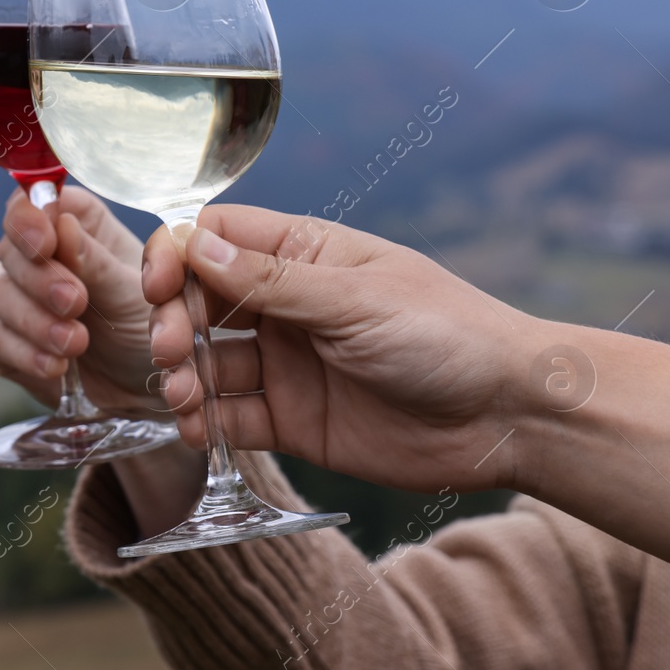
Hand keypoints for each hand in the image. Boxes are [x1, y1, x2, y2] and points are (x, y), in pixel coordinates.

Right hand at [0, 186, 160, 415]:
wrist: (145, 389)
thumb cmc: (148, 326)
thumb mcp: (133, 293)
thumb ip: (95, 262)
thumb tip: (60, 224)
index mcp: (77, 224)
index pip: (33, 202)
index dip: (30, 217)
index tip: (46, 242)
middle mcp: (42, 254)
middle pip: (11, 248)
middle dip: (40, 278)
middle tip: (76, 302)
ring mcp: (19, 295)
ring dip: (35, 321)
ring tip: (75, 343)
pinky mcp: (6, 338)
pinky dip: (23, 353)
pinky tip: (55, 366)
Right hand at [143, 205, 540, 492]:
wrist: (508, 415)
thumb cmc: (448, 334)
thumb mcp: (354, 300)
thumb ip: (270, 282)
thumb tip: (193, 244)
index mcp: (303, 255)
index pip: (215, 238)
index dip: (176, 256)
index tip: (160, 288)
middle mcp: (287, 305)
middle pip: (199, 301)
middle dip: (174, 323)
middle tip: (172, 352)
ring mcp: (287, 362)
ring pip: (209, 361)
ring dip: (184, 376)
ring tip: (183, 398)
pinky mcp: (293, 418)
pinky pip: (232, 417)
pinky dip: (206, 423)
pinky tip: (198, 431)